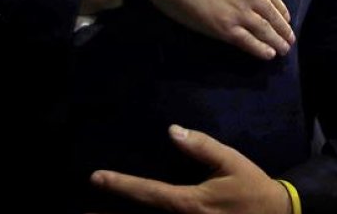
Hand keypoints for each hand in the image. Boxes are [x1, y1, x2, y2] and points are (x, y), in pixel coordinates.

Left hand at [91, 125, 292, 213]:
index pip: (148, 192)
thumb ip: (202, 147)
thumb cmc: (253, 189)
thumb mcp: (232, 162)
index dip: (120, 184)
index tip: (96, 177)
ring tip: (96, 212)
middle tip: (83, 208)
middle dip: (111, 213)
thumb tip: (174, 131)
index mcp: (190, 202)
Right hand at [151, 0, 294, 59]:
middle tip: (289, 39)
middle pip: (272, 13)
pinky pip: (248, 41)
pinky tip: (268, 54)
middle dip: (282, 28)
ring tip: (283, 50)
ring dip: (276, 41)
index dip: (280, 6)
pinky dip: (260, 50)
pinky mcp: (224, 27)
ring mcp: (238, 10)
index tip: (285, 16)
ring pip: (264, 29)